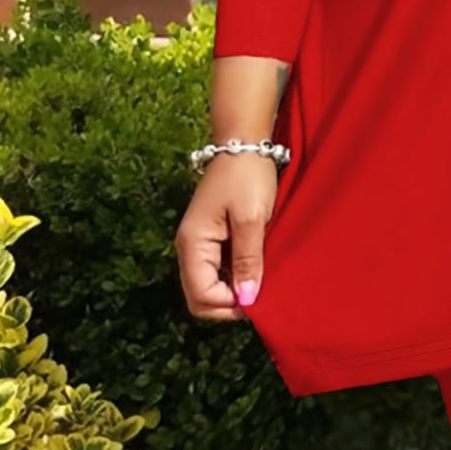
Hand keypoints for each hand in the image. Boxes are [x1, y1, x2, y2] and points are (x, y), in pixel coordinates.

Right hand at [176, 153, 278, 320]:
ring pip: (208, 286)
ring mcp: (199, 244)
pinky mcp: (212, 239)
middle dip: (227, 305)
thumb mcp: (251, 219)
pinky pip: (217, 271)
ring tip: (261, 282)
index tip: (258, 297)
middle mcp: (189, 248)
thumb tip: (246, 299)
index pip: (200, 295)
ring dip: (232, 292)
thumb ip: (247, 260)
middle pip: (199, 297)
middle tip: (259, 295)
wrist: (244, 144)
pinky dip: (234, 278)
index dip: (229, 305)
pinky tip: (255, 270)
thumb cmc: (247, 177)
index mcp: (193, 243)